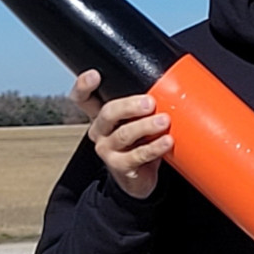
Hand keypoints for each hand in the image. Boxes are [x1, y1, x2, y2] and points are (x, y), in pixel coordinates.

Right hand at [70, 70, 172, 198]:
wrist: (138, 178)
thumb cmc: (138, 142)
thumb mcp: (136, 121)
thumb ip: (142, 105)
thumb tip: (171, 85)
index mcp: (100, 115)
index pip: (82, 98)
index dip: (83, 86)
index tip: (95, 75)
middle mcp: (99, 131)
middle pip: (107, 113)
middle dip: (129, 106)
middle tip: (150, 102)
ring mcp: (107, 150)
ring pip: (124, 134)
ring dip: (146, 126)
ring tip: (164, 121)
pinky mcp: (120, 166)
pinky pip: (138, 155)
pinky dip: (154, 147)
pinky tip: (167, 141)